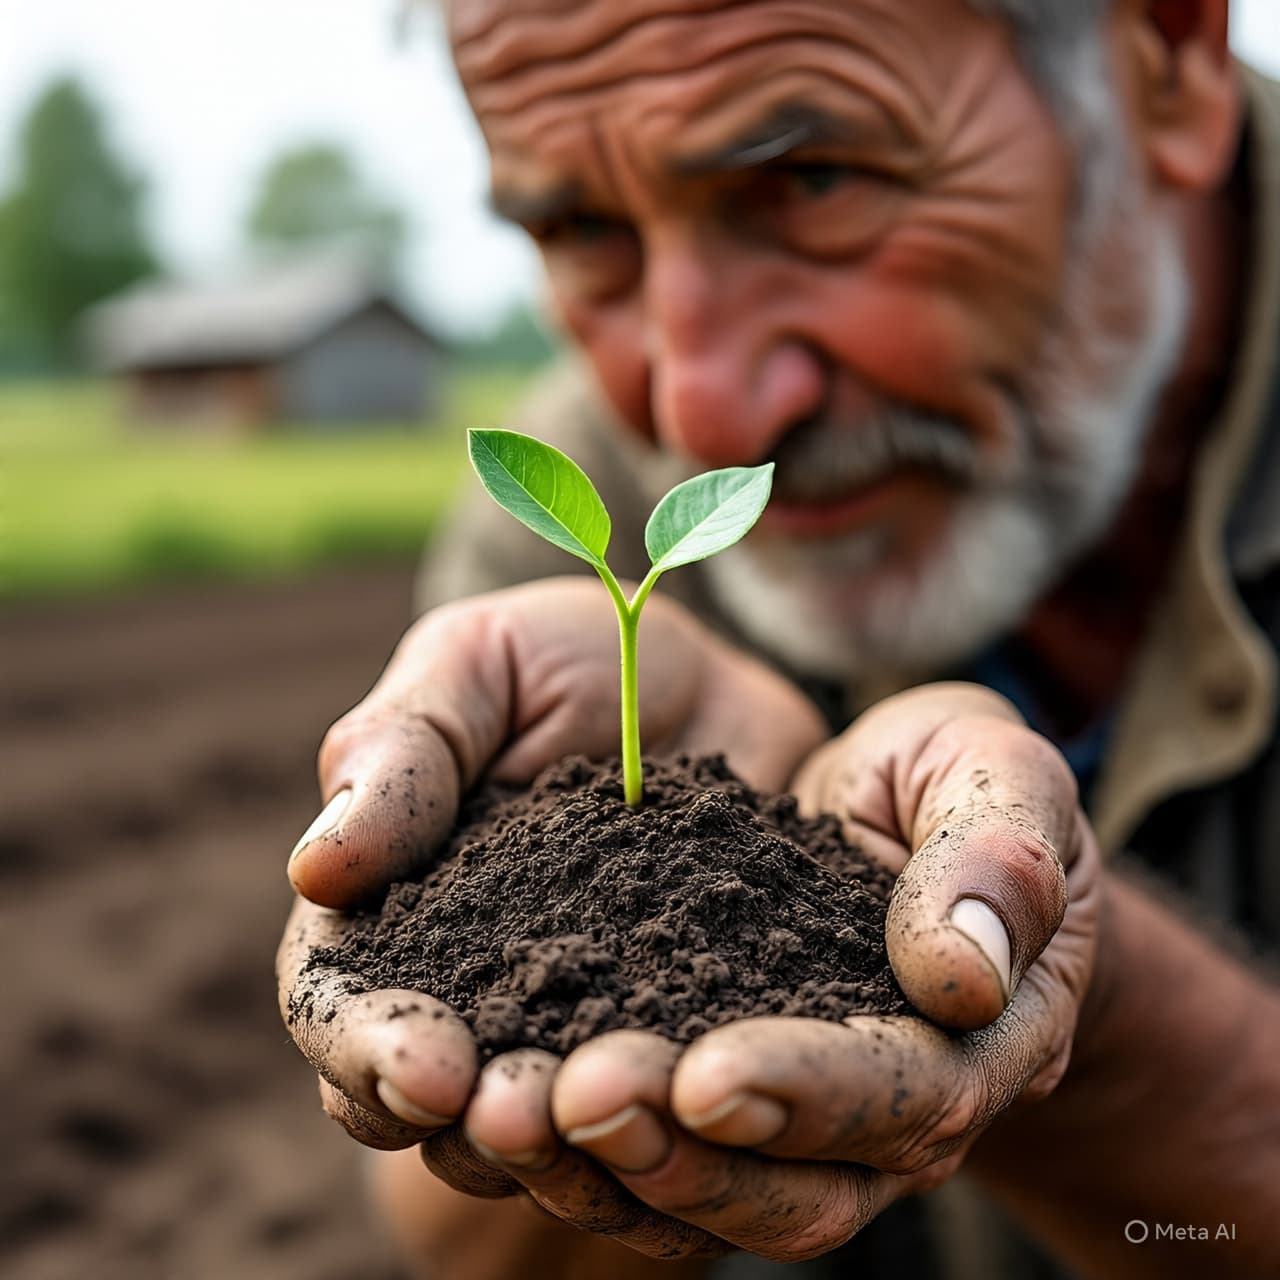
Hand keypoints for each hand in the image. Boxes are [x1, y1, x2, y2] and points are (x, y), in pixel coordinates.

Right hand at [276, 577, 827, 1247]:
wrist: (702, 676)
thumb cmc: (565, 656)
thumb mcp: (475, 666)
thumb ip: (400, 753)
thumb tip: (316, 868)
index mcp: (392, 907)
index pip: (341, 1004)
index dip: (367, 1050)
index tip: (427, 1070)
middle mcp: (473, 986)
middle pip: (432, 1103)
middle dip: (468, 1123)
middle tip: (518, 1119)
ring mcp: (577, 1017)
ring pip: (544, 1132)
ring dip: (566, 1152)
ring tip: (607, 1127)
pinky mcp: (675, 1028)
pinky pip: (663, 1110)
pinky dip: (673, 1132)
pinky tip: (703, 1127)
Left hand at [516, 683, 1099, 1260]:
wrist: (898, 809)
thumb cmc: (953, 778)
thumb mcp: (995, 776)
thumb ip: (996, 858)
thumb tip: (966, 975)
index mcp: (975, 1038)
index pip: (906, 1094)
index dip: (814, 1094)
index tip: (708, 1075)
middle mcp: (888, 1108)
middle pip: (796, 1186)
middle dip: (685, 1156)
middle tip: (574, 1101)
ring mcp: (798, 1113)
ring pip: (710, 1192)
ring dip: (608, 1167)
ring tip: (506, 1111)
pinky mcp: (715, 1088)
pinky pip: (652, 1142)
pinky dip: (571, 1139)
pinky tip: (488, 1091)